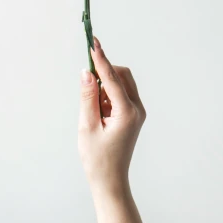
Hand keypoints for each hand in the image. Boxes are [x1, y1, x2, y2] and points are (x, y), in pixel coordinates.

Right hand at [78, 37, 146, 196]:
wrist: (110, 180)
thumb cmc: (97, 158)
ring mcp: (137, 112)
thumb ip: (88, 96)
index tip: (93, 42)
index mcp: (127, 112)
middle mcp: (137, 109)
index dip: (100, 59)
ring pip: (122, 84)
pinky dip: (108, 95)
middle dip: (104, 72)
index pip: (113, 77)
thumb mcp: (87, 126)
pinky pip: (120, 95)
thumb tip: (87, 72)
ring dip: (105, 85)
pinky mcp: (133, 116)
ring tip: (91, 109)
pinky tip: (97, 112)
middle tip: (85, 79)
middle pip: (122, 75)